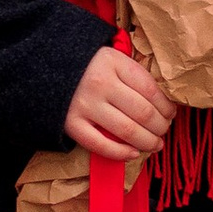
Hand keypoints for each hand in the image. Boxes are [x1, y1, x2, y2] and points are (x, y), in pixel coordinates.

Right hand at [63, 42, 174, 165]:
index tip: (171, 114)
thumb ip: (132, 75)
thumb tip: (162, 103)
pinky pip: (101, 145)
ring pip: (127, 131)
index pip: (151, 89)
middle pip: (143, 112)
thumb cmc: (84, 65)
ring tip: (155, 145)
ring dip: (147, 142)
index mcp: (113, 62)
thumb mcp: (110, 58)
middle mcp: (100, 83)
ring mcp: (84, 105)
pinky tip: (132, 153)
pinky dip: (121, 153)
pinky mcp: (71, 124)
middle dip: (160, 127)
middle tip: (164, 131)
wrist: (42, 67)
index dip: (166, 106)